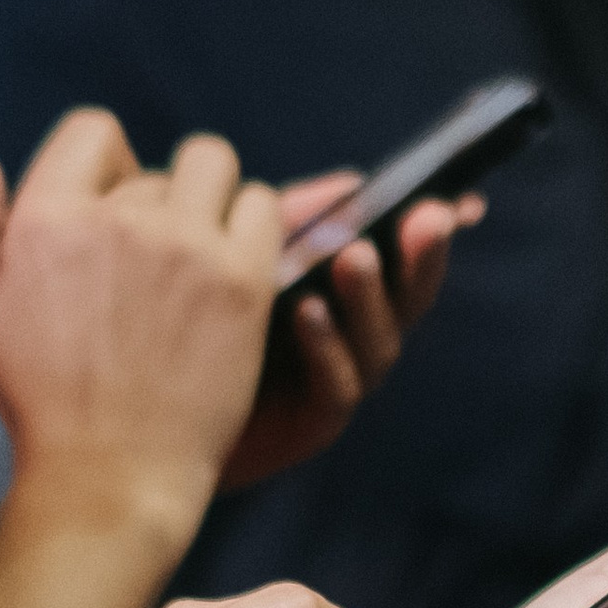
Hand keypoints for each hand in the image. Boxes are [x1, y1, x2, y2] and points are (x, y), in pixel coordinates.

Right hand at [0, 112, 287, 559]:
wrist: (109, 475)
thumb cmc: (39, 397)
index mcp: (45, 218)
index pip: (93, 131)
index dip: (106, 165)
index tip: (112, 213)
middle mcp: (115, 220)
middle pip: (157, 163)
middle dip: (157, 199)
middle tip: (156, 257)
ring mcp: (184, 246)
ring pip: (217, 167)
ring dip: (212, 199)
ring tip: (203, 251)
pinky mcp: (241, 279)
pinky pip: (264, 207)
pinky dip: (256, 226)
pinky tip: (238, 266)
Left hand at [215, 182, 477, 493]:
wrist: (147, 422)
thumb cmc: (192, 328)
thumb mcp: (242, 258)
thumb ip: (294, 222)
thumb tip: (352, 181)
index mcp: (349, 294)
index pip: (405, 259)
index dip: (434, 233)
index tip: (459, 200)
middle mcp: (356, 338)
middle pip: (409, 299)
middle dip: (422, 257)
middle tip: (427, 217)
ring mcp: (340, 382)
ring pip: (379, 343)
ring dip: (369, 296)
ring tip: (354, 256)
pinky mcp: (312, 425)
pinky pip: (336, 387)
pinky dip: (327, 346)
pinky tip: (308, 311)